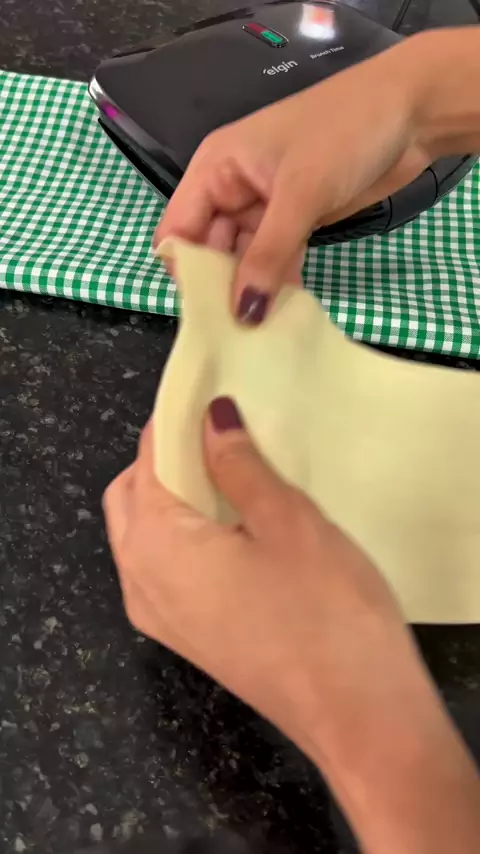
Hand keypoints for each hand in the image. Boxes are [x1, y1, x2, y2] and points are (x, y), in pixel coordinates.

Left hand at [103, 396, 411, 746]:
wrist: (357, 715)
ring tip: (230, 473)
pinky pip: (164, 569)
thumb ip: (239, 464)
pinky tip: (232, 524)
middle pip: (130, 498)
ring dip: (174, 497)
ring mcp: (159, 617)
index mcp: (154, 546)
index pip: (146, 462)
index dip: (172, 422)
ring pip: (143, 535)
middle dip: (165, 459)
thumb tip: (211, 418)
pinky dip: (183, 535)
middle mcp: (138, 583)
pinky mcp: (186, 637)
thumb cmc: (325, 612)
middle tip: (219, 434)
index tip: (205, 396)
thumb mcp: (285, 520)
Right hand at [155, 33, 432, 322]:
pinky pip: (275, 258)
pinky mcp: (296, 220)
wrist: (411, 111)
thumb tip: (242, 315)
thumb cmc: (343, 133)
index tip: (206, 312)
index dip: (186, 270)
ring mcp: (265, 206)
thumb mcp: (300, 194)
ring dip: (252, 290)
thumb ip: (268, 255)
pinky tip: (284, 314)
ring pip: (244, 259)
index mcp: (216, 168)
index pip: (179, 229)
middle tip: (235, 333)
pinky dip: (279, 282)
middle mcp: (232, 188)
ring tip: (258, 333)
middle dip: (220, 287)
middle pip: (209, 249)